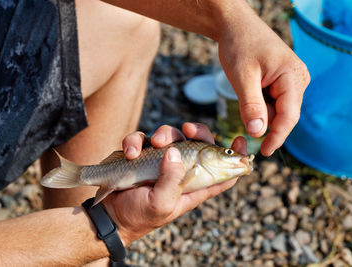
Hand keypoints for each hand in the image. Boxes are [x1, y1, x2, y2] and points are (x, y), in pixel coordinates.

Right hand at [102, 122, 246, 244]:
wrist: (110, 216)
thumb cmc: (139, 216)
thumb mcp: (160, 204)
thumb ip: (171, 180)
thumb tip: (175, 152)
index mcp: (193, 185)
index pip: (221, 171)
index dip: (234, 157)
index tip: (241, 140)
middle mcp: (180, 170)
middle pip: (198, 144)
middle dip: (198, 131)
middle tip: (188, 129)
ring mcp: (160, 160)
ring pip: (172, 136)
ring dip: (164, 134)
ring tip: (156, 143)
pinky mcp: (141, 154)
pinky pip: (142, 139)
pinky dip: (136, 141)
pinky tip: (130, 153)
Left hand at [217, 8, 309, 155]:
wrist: (236, 26)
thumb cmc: (240, 45)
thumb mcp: (242, 77)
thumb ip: (251, 106)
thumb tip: (258, 133)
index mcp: (293, 77)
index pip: (289, 116)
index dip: (277, 137)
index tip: (264, 152)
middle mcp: (298, 80)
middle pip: (284, 115)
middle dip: (266, 123)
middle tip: (244, 120)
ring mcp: (291, 81)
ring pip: (277, 110)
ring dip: (261, 112)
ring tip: (246, 91)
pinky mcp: (282, 82)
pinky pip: (273, 103)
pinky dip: (260, 105)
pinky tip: (250, 91)